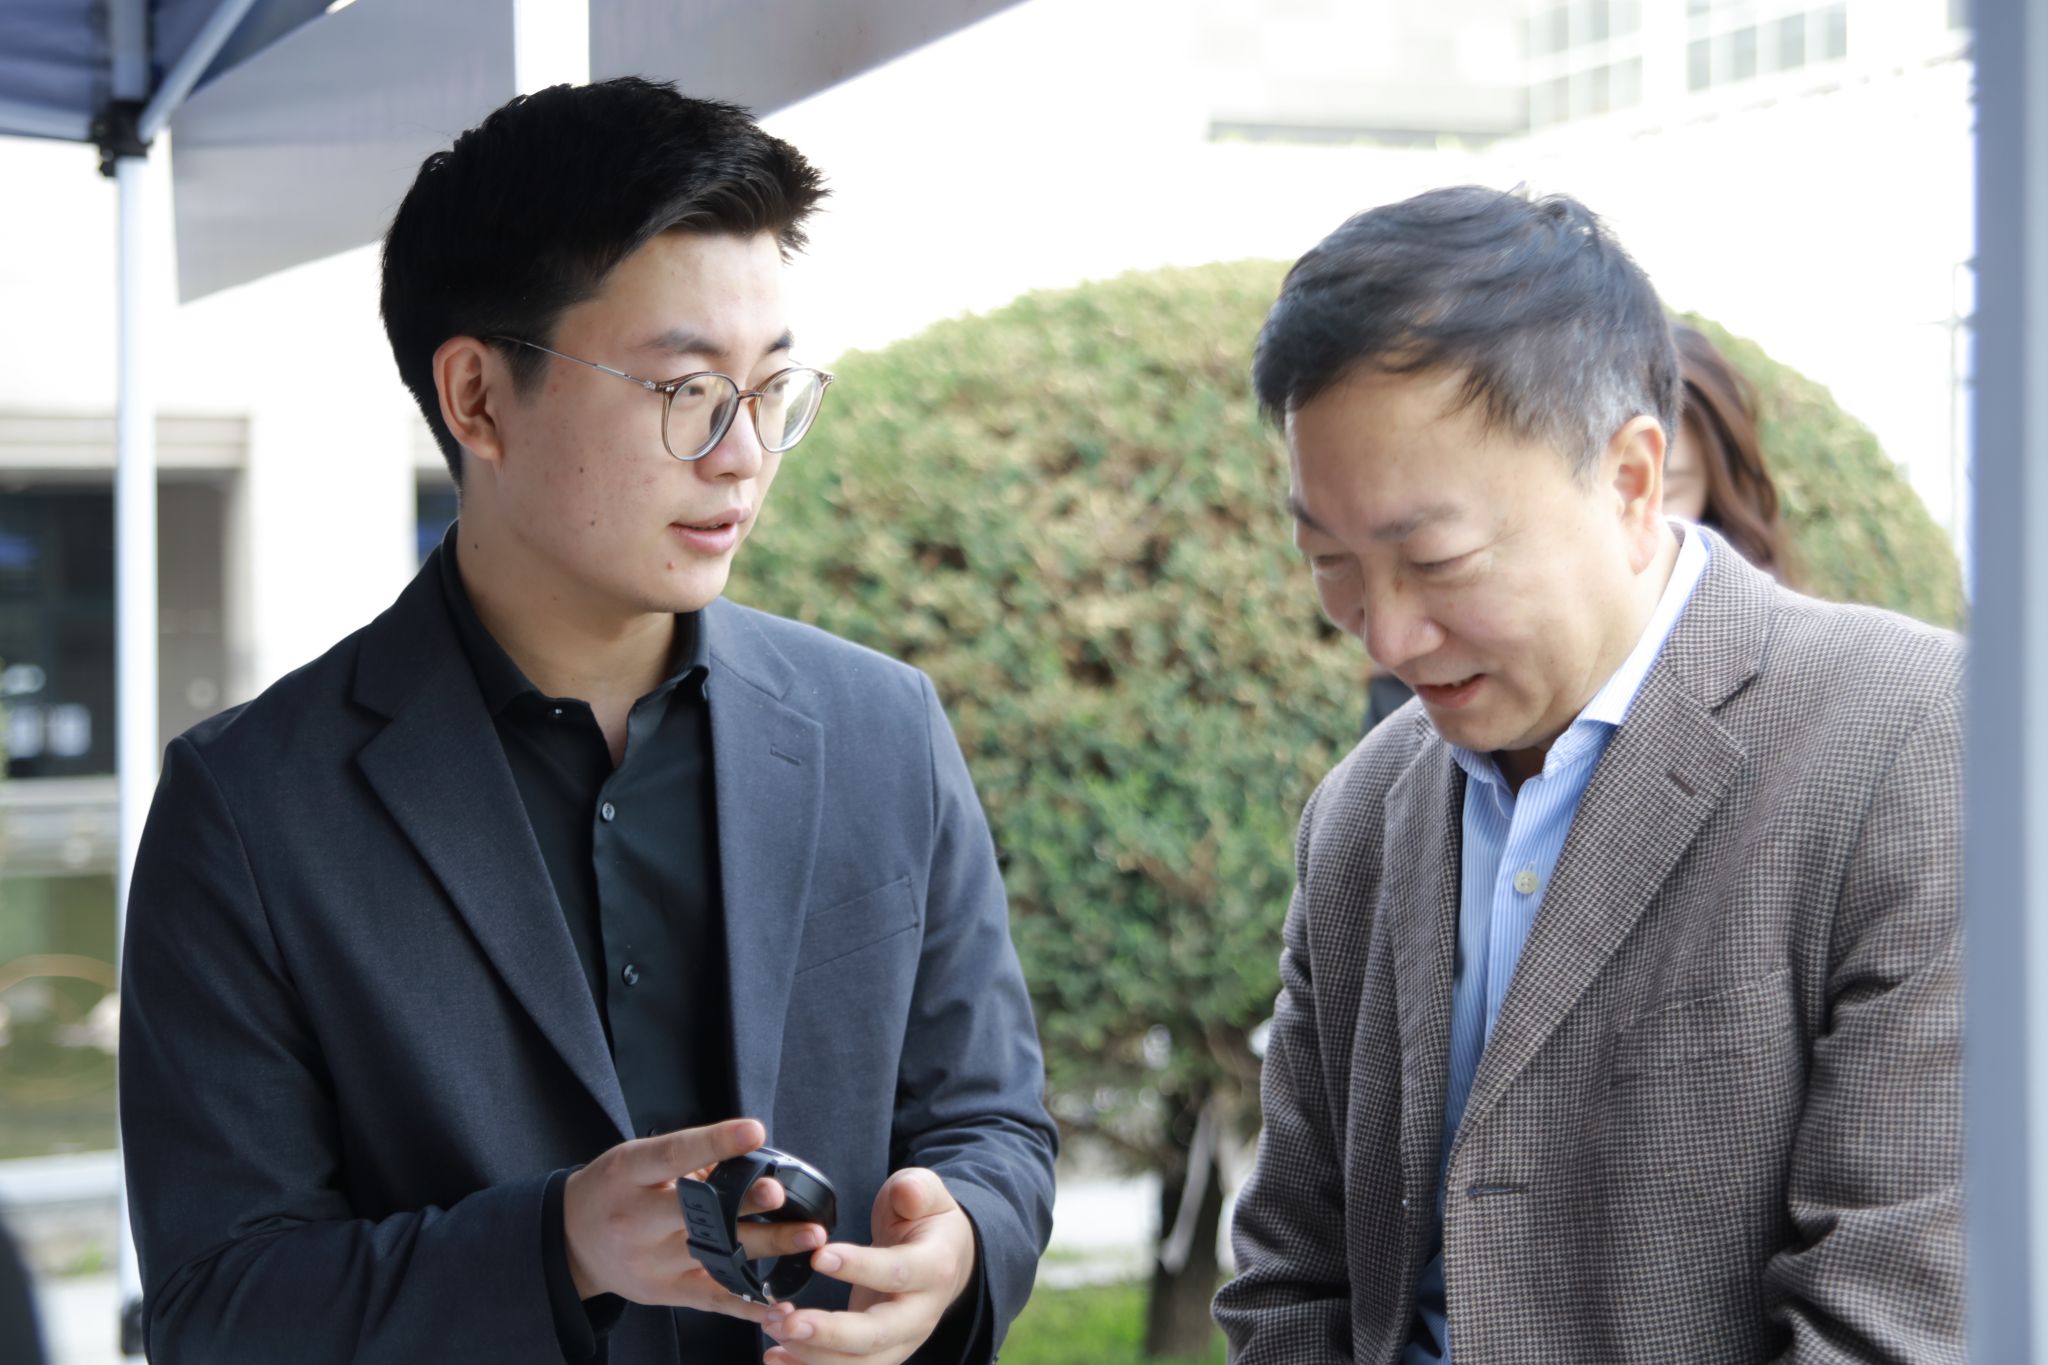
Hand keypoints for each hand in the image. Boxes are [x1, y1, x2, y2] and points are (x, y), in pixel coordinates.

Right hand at [562, 1117, 827, 1325]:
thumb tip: (744, 1157)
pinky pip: (711, 1298)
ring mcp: (651, 1261)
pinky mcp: (664, 1292)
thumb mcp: (634, 1160)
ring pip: (714, 1254)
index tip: (754, 1131)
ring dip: (766, 1247)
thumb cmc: (612, 1190)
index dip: (715, 1143)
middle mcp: (637, 1220)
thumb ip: (685, 1157)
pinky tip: (780, 1301)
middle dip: (743, 1204)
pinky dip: (748, 1301)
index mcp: (629, 1174)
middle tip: (781, 1194)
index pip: (674, 1155)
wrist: (569, 1243)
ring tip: (808, 1238)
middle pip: (696, 1211)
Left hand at [763, 1168, 976, 1364]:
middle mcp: (921, 1314)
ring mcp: (901, 1340)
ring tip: (774, 1328)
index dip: (860, 1267)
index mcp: (934, 1268)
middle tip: (787, 1321)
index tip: (818, 1256)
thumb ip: (915, 1189)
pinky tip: (776, 1358)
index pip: (898, 1273)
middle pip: (877, 1335)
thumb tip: (905, 1194)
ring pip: (858, 1362)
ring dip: (811, 1353)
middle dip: (829, 1333)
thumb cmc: (926, 1221)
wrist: (945, 1258)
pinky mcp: (880, 1352)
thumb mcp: (927, 1193)